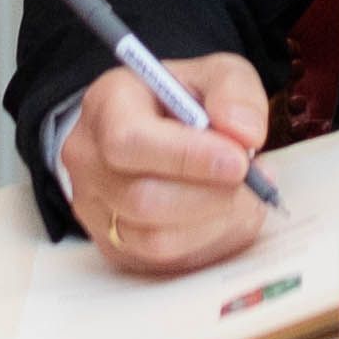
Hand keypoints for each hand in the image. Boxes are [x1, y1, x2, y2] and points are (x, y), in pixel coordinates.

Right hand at [60, 48, 279, 274]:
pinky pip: (164, 262)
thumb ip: (236, 92)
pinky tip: (225, 214)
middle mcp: (87, 159)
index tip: (238, 161)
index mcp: (105, 104)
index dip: (186, 157)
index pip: (129, 140)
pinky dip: (206, 242)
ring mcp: (94, 209)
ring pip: (155, 239)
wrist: (163, 131)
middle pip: (141, 198)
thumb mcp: (217, 76)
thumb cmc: (187, 101)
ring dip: (213, 222)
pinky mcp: (114, 247)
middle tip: (251, 180)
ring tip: (244, 195)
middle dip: (209, 195)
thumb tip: (243, 133)